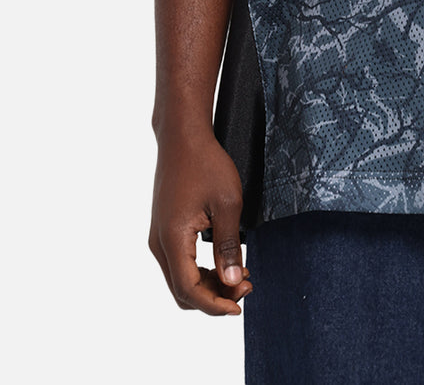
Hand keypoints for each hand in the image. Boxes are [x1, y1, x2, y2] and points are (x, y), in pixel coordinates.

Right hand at [148, 124, 252, 314]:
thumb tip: (232, 282)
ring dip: (208, 284)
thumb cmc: (206, 164)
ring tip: (240, 274)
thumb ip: (228, 246)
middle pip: (182, 290)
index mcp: (172, 239)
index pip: (189, 290)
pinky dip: (199, 271)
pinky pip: (178, 263)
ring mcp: (158, 236)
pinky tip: (223, 262)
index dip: (214, 305)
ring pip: (179, 279)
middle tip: (246, 286)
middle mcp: (158, 243)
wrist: (183, 137)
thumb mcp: (228, 204)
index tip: (239, 305)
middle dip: (214, 297)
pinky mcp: (164, 229)